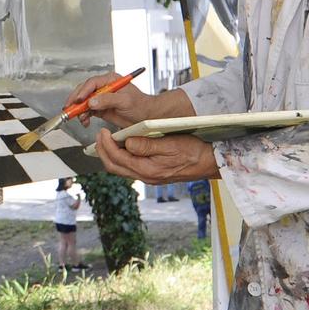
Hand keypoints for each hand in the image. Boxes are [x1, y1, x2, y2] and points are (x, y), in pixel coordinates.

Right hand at [64, 72, 178, 128]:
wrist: (147, 117)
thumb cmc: (141, 105)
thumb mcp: (125, 101)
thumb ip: (108, 100)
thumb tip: (92, 101)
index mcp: (110, 80)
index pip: (92, 83)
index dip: (83, 91)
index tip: (77, 100)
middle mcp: (104, 88)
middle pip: (84, 92)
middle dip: (75, 101)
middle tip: (69, 109)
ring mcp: (101, 98)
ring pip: (84, 102)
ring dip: (79, 111)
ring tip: (80, 118)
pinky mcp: (100, 108)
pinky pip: (87, 111)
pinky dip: (84, 117)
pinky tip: (85, 122)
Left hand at [93, 129, 219, 183]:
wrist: (209, 162)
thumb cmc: (193, 151)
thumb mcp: (170, 144)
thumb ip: (147, 145)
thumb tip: (127, 143)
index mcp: (148, 170)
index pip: (118, 158)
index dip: (106, 145)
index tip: (102, 132)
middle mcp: (146, 176)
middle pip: (114, 167)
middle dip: (102, 151)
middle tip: (99, 135)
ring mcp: (148, 177)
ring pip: (120, 169)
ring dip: (110, 154)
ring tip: (107, 139)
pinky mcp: (152, 174)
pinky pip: (129, 168)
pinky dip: (121, 157)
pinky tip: (122, 146)